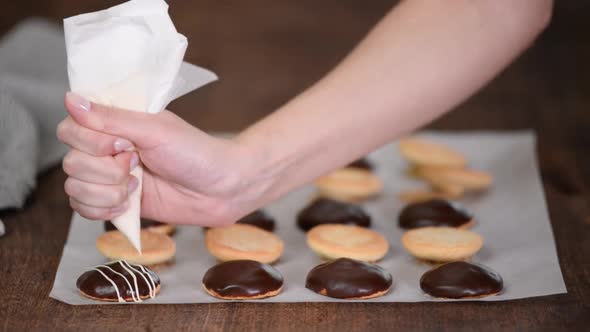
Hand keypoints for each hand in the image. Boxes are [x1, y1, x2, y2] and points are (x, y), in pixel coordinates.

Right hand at [57, 92, 263, 225]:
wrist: (219, 190)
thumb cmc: (195, 153)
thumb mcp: (155, 130)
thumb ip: (111, 118)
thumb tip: (71, 99)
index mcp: (114, 124)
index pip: (69, 129)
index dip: (92, 142)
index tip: (124, 144)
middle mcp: (106, 149)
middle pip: (71, 162)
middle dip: (106, 170)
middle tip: (138, 164)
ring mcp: (108, 177)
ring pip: (74, 188)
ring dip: (107, 192)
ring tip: (137, 185)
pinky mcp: (113, 202)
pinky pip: (83, 209)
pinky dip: (104, 209)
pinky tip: (130, 202)